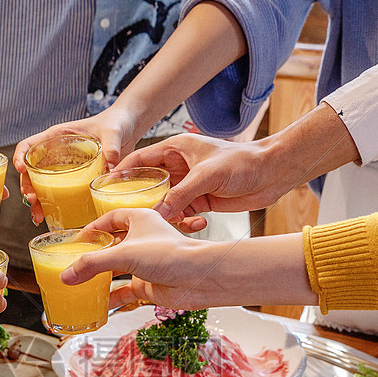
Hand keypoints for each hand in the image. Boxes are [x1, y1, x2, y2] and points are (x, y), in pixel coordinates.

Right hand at [13, 109, 139, 224]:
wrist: (127, 129)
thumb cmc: (116, 123)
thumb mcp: (113, 132)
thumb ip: (111, 147)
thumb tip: (110, 168)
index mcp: (58, 136)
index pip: (30, 144)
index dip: (20, 155)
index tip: (20, 168)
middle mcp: (56, 153)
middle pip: (31, 171)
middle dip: (28, 187)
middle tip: (32, 200)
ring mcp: (64, 168)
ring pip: (41, 185)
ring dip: (37, 201)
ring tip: (38, 216)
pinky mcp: (74, 180)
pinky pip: (58, 193)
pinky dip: (51, 206)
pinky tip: (50, 217)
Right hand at [68, 210, 313, 310]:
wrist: (200, 278)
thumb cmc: (172, 254)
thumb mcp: (124, 253)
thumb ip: (92, 264)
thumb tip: (65, 276)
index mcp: (139, 219)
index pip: (110, 219)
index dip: (92, 228)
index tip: (76, 239)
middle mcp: (142, 240)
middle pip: (111, 245)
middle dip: (93, 255)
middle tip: (72, 262)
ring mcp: (145, 264)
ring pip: (116, 270)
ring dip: (100, 278)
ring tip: (78, 284)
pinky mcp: (149, 284)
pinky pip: (125, 291)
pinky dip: (111, 298)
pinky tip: (97, 305)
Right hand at [117, 134, 297, 218]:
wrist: (272, 173)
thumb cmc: (243, 162)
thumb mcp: (207, 175)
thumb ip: (181, 194)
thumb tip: (158, 213)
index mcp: (176, 149)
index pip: (140, 160)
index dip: (122, 173)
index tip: (105, 188)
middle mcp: (179, 167)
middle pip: (148, 185)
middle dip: (138, 201)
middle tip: (124, 217)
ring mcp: (189, 186)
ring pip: (164, 203)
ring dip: (164, 216)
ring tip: (161, 227)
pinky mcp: (200, 201)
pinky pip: (183, 215)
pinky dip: (184, 222)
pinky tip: (197, 224)